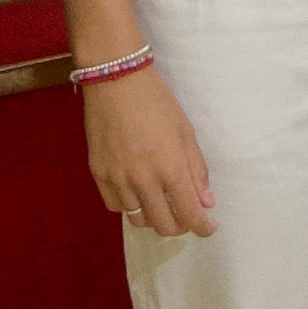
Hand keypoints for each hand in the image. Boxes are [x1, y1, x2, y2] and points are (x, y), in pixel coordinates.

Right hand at [83, 67, 214, 237]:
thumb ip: (196, 170)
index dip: (203, 227)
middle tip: (185, 214)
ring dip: (155, 216)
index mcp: (170, 168)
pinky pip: (116, 207)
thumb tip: (206, 202)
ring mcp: (118, 179)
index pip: (191, 214)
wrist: (115, 81)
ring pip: (139, 219)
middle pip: (164, 225)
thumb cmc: (156, 102)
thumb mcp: (185, 132)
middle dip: (180, 225)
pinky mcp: (99, 174)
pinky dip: (130, 206)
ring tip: (161, 201)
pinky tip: (136, 192)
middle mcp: (143, 180)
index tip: (209, 227)